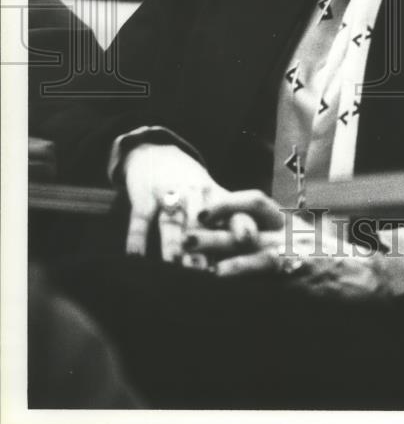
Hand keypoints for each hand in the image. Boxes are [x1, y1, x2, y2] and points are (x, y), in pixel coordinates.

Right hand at [123, 143, 244, 263]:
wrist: (157, 153)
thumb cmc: (192, 186)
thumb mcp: (213, 195)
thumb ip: (229, 222)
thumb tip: (249, 252)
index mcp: (214, 195)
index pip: (230, 212)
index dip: (238, 224)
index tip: (246, 242)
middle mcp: (193, 194)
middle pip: (199, 222)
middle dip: (204, 243)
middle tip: (207, 271)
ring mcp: (168, 194)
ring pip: (171, 222)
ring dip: (171, 243)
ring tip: (173, 265)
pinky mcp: (144, 196)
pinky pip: (140, 218)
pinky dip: (137, 237)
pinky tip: (134, 256)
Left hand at [188, 194, 403, 299]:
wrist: (376, 274)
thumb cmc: (343, 265)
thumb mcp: (310, 248)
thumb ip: (283, 247)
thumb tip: (250, 252)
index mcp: (290, 223)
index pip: (254, 201)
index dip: (227, 202)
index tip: (202, 208)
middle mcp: (288, 231)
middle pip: (243, 216)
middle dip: (210, 221)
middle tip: (181, 224)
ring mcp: (292, 250)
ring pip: (247, 241)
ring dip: (215, 244)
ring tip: (188, 248)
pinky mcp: (298, 272)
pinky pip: (265, 267)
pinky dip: (242, 270)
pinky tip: (221, 276)